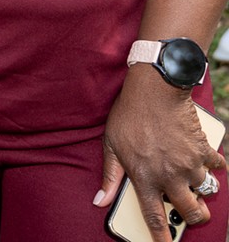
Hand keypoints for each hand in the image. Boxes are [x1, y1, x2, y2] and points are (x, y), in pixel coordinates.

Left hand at [97, 68, 225, 240]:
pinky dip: (212, 165)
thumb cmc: (128, 115)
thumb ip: (110, 176)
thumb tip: (100, 200)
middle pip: (191, 212)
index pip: (154, 216)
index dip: (161, 236)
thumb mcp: (111, 145)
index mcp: (145, 178)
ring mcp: (189, 165)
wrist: (155, 89)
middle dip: (195, 217)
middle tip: (192, 212)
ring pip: (205, 190)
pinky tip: (204, 158)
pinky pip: (216, 166)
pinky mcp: (204, 151)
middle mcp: (170, 176)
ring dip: (200, 187)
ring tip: (190, 176)